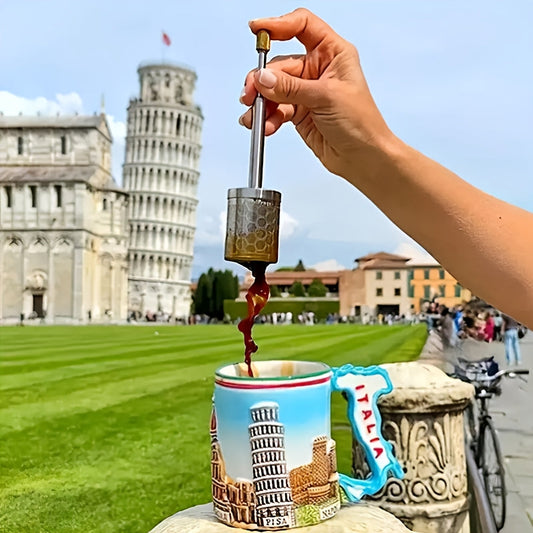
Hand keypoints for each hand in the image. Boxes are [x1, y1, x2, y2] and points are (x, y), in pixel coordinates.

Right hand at [239, 8, 394, 182]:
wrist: (362, 157)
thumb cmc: (361, 124)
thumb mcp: (325, 98)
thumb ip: (291, 88)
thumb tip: (263, 78)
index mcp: (333, 53)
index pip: (302, 26)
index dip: (278, 25)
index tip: (257, 30)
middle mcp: (318, 69)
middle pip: (280, 64)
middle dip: (263, 80)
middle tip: (251, 94)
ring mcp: (306, 91)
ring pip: (273, 89)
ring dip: (262, 102)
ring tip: (256, 116)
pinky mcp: (298, 112)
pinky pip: (275, 109)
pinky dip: (267, 117)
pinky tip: (265, 125)